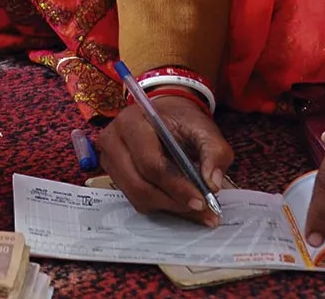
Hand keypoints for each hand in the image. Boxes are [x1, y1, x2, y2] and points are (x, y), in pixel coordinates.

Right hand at [94, 95, 233, 225]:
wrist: (165, 115)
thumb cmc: (181, 121)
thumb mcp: (204, 129)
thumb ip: (215, 152)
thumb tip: (212, 183)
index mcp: (131, 122)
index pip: (151, 163)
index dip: (177, 186)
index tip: (202, 200)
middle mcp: (113, 141)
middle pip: (140, 185)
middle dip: (174, 201)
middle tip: (202, 208)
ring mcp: (109, 160)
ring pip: (137, 197)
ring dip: (168, 206)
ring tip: (195, 207)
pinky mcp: (113, 175)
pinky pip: (136, 199)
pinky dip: (161, 205)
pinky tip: (180, 201)